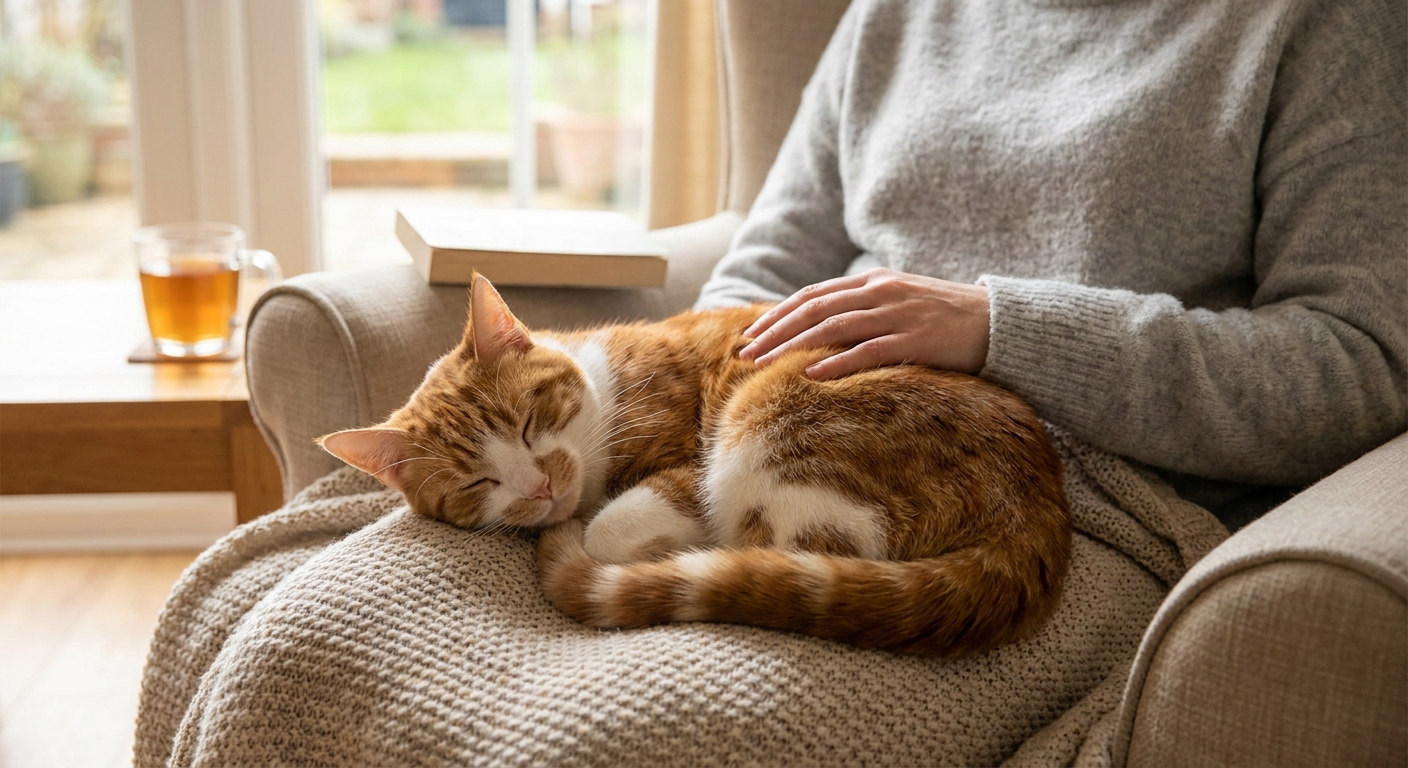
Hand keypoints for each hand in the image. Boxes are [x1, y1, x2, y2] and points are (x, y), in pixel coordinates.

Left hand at [739, 268, 990, 379]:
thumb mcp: (901, 304)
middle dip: (775, 330)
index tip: (751, 334)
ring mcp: (898, 315)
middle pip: (814, 309)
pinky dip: (837, 361)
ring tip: (764, 364)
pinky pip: (869, 351)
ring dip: (793, 346)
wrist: (1000, 323)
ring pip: (833, 327)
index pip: (814, 294)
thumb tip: (822, 331)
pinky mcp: (917, 341)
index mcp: (874, 281)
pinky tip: (811, 374)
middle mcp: (881, 292)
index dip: (778, 313)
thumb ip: (865, 310)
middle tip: (745, 353)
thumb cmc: (947, 320)